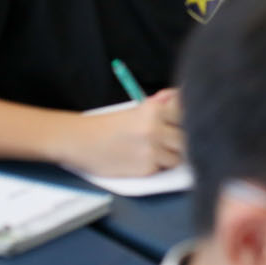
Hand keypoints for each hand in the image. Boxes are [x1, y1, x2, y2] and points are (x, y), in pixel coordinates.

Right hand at [64, 89, 183, 176]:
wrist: (78, 142)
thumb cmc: (105, 125)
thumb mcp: (133, 109)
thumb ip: (158, 104)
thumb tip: (176, 96)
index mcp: (153, 110)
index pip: (185, 112)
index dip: (184, 118)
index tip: (180, 122)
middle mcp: (155, 129)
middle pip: (186, 136)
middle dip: (180, 139)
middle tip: (171, 139)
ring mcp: (151, 150)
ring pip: (179, 155)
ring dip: (171, 154)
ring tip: (156, 150)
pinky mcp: (146, 168)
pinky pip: (163, 168)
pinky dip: (157, 166)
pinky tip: (143, 159)